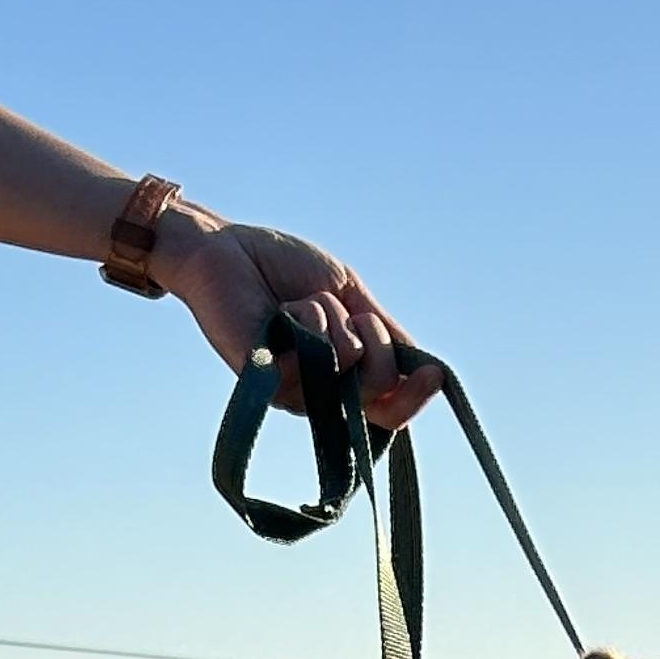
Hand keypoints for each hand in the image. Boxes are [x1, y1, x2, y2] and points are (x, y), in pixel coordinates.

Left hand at [149, 205, 440, 430]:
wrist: (226, 246)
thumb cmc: (282, 267)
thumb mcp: (348, 293)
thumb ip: (382, 330)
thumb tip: (425, 365)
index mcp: (342, 380)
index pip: (390, 411)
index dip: (416, 397)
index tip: (433, 372)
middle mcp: (319, 395)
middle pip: (379, 394)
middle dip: (377, 343)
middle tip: (350, 313)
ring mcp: (292, 391)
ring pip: (349, 366)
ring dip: (334, 318)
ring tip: (300, 302)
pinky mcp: (265, 380)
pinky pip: (314, 356)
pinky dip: (309, 317)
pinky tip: (283, 308)